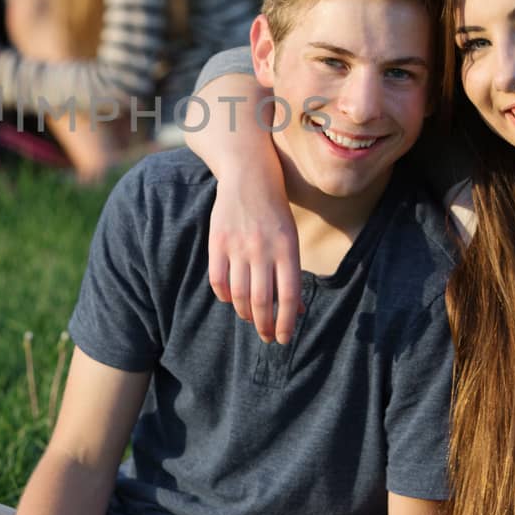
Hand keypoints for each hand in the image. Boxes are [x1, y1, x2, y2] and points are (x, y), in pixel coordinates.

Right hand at [206, 167, 302, 343]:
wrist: (249, 176)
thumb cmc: (275, 212)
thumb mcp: (291, 239)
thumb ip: (292, 273)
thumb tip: (296, 310)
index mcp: (287, 249)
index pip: (287, 296)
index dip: (286, 323)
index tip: (284, 339)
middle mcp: (262, 249)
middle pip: (261, 301)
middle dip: (265, 326)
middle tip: (267, 337)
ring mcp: (238, 246)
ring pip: (239, 295)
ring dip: (246, 314)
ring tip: (251, 319)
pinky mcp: (218, 242)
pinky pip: (218, 280)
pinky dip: (224, 296)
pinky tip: (231, 299)